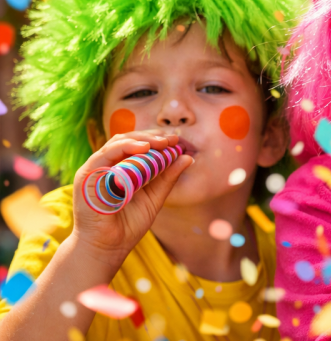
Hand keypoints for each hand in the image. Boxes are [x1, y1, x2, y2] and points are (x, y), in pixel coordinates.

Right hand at [72, 131, 192, 262]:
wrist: (107, 248)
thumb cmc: (128, 225)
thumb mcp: (154, 198)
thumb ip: (168, 178)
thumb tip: (187, 157)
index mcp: (121, 169)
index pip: (138, 146)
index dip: (157, 140)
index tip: (177, 140)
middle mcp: (107, 166)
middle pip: (128, 140)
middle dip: (152, 137)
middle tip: (172, 138)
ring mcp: (96, 169)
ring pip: (118, 143)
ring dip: (142, 139)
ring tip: (162, 142)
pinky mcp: (87, 176)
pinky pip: (106, 154)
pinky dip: (126, 148)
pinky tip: (145, 148)